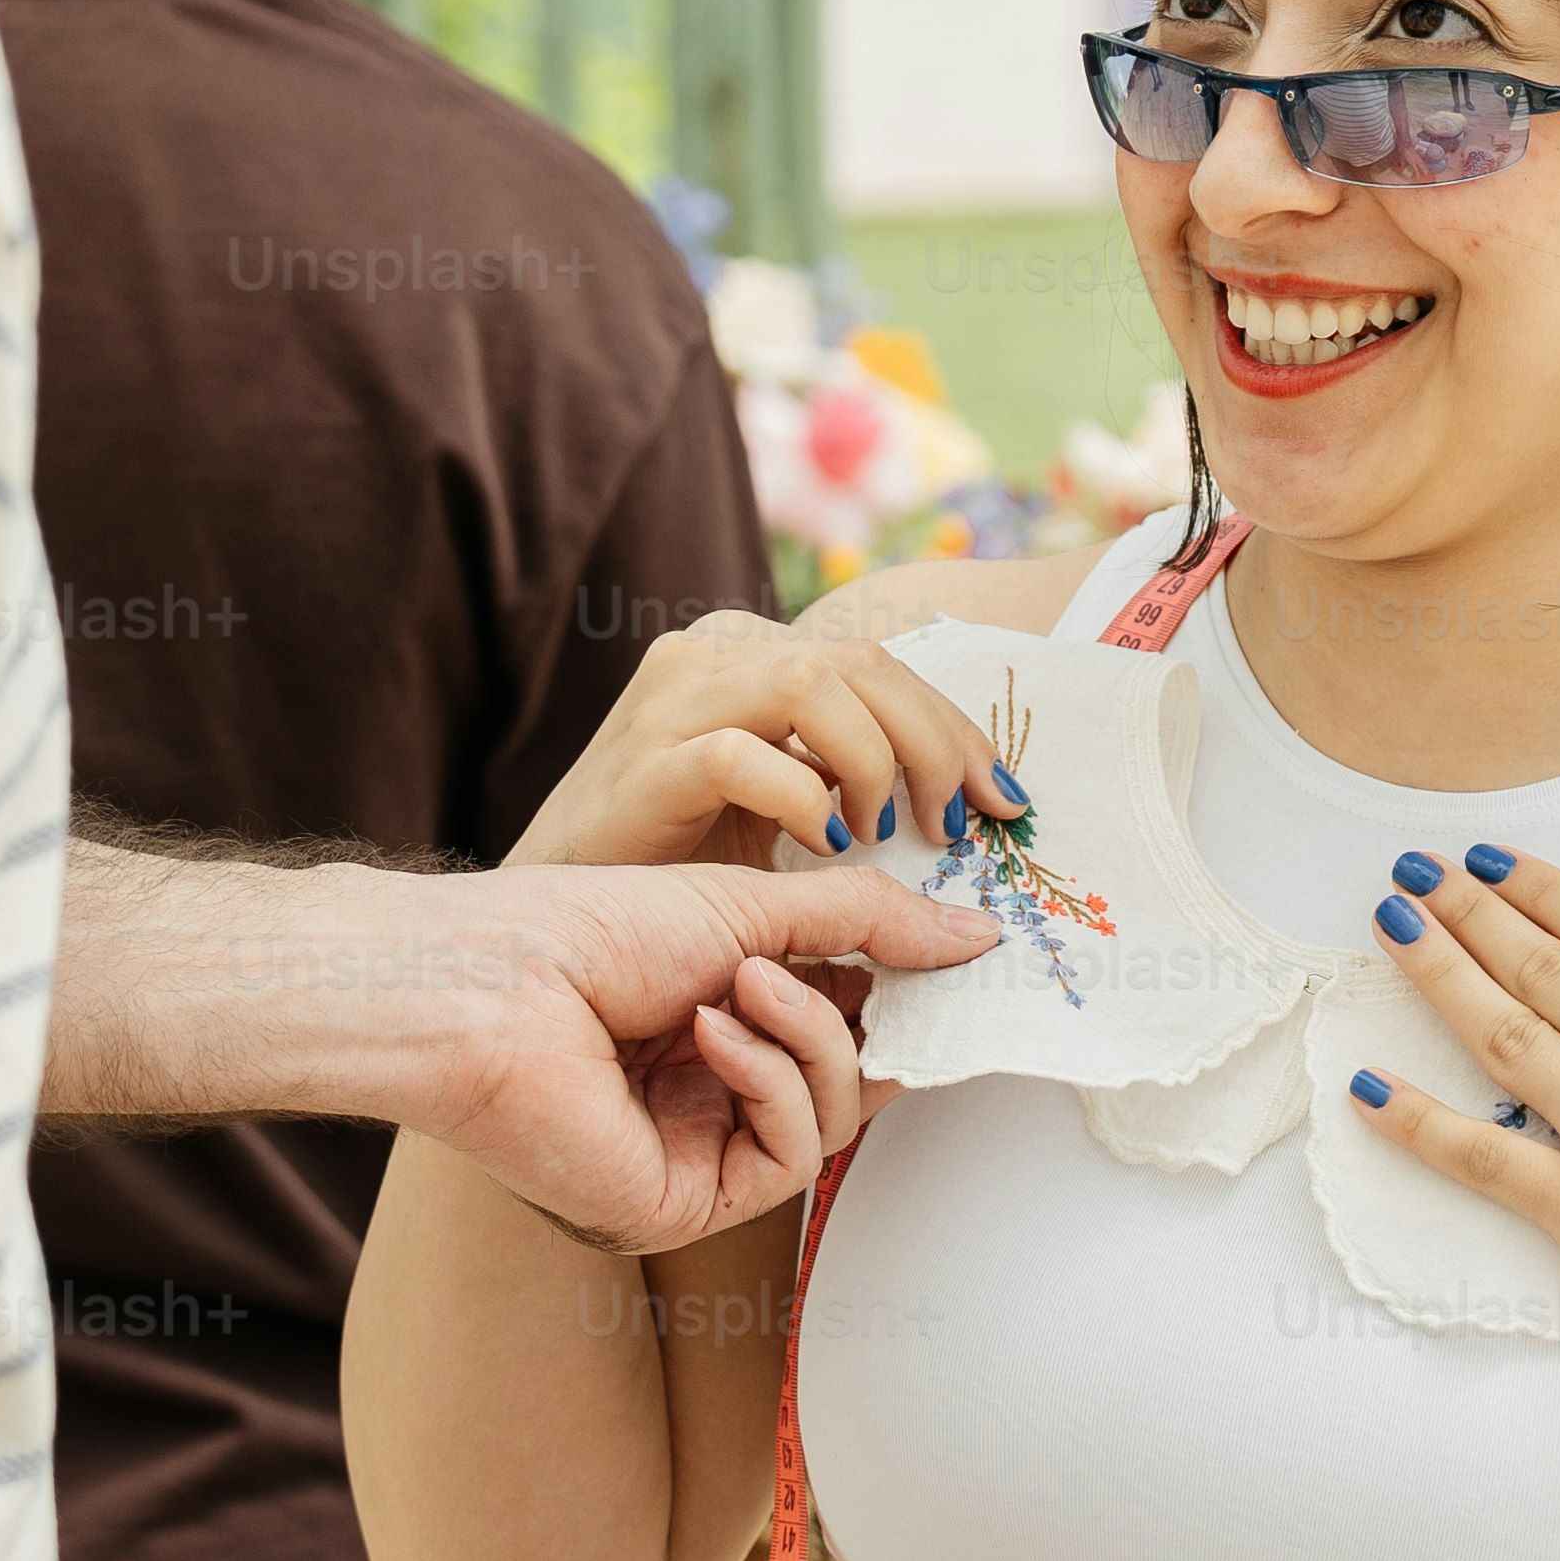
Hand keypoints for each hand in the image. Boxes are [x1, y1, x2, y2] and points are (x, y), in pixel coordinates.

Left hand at [360, 863, 988, 1254]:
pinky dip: (768, 1081)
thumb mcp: (750, 905)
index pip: (846, 1020)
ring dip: (808, 1039)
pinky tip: (711, 1034)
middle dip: (870, 1017)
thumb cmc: (587, 929)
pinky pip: (788, 1153)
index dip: (899, 991)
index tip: (948, 951)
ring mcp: (701, 1154)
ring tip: (743, 984)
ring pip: (832, 1118)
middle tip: (890, 967)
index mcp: (720, 1020)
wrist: (488, 986)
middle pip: (854, 1078)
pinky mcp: (686, 1204)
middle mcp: (712, 1094)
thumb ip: (868, 921)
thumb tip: (981, 938)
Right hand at [515, 608, 1018, 871]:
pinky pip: (744, 754)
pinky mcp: (644, 763)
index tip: (1005, 801)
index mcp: (749, 653)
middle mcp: (711, 655)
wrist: (554, 907)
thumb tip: (967, 805)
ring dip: (875, 761)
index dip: (955, 729)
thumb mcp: (781, 803)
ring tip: (880, 834)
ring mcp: (671, 701)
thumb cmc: (675, 860)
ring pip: (812, 683)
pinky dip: (802, 798)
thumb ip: (852, 780)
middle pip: (862, 662)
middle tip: (960, 826)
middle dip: (936, 744)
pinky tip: (820, 848)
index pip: (880, 663)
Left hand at [1346, 841, 1559, 1421]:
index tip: (1491, 859)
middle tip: (1412, 869)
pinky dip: (1416, 1122)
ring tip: (1387, 923)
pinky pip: (1481, 1157)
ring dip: (1437, 973)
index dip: (1541, 888)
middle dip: (1469, 910)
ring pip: (1500, 1033)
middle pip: (1539, 964)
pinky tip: (1363, 1087)